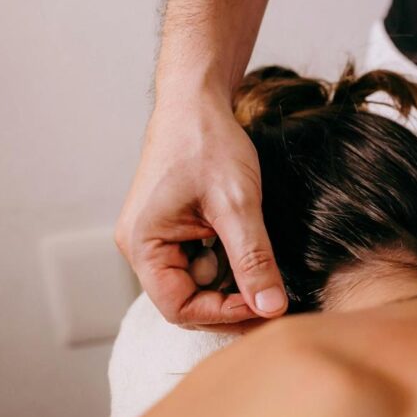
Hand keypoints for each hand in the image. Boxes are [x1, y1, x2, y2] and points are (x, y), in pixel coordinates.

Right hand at [116, 90, 287, 325]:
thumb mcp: (238, 204)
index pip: (179, 307)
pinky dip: (227, 265)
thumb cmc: (208, 143)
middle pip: (185, 301)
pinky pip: (198, 262)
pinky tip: (251, 255)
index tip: (267, 306)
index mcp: (143, 244)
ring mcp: (157, 237)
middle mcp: (142, 246)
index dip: (224, 314)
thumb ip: (254, 258)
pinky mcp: (173, 228)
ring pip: (196, 283)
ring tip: (267, 277)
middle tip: (274, 302)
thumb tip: (272, 308)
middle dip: (230, 305)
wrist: (197, 101)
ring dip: (231, 286)